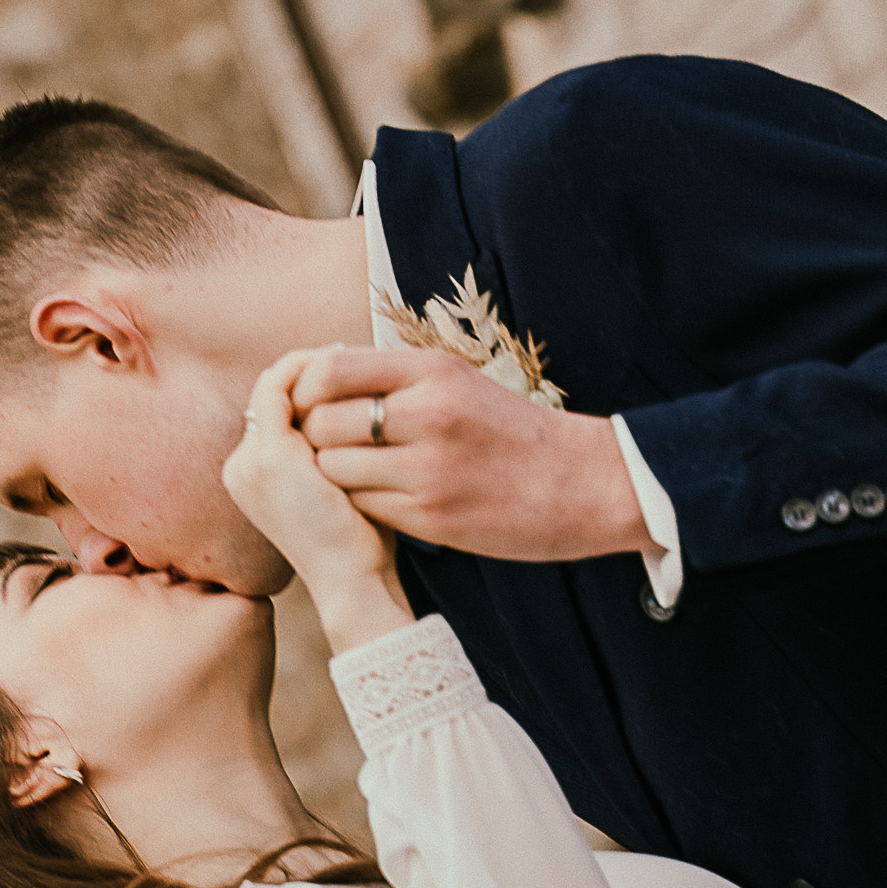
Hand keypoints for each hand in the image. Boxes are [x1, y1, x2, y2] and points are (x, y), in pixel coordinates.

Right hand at [223, 355, 410, 651]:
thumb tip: (355, 416)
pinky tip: (342, 367)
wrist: (353, 582)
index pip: (270, 410)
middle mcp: (241, 465)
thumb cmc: (356, 540)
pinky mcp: (270, 454)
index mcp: (251, 475)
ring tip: (347, 354)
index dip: (302, 385)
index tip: (343, 370)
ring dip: (308, 365)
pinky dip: (307, 371)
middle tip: (346, 352)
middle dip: (305, 369)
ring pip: (272, 385)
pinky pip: (280, 389)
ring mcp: (250, 460)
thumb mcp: (335, 487)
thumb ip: (329, 452)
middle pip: (267, 393)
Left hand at [289, 347, 648, 560]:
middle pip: (322, 423)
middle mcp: (427, 413)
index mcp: (432, 370)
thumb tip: (321, 374)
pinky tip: (384, 499)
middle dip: (314, 438)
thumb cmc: (510, 431)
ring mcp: (428, 468)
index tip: (310, 405)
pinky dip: (363, 504)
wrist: (581, 482)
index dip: (305, 391)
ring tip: (357, 474)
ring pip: (335, 469)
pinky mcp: (432, 517)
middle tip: (328, 447)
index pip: (329, 370)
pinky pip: (364, 506)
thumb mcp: (457, 380)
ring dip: (334, 475)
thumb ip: (394, 376)